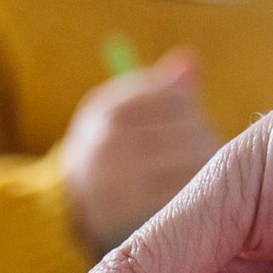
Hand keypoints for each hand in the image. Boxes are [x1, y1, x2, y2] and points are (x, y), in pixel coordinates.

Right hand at [63, 50, 221, 254]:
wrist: (66, 209)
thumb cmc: (105, 151)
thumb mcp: (120, 112)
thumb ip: (158, 88)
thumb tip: (192, 61)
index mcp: (108, 109)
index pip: (175, 98)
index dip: (191, 110)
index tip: (191, 122)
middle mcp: (110, 139)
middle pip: (189, 130)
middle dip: (205, 138)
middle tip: (207, 150)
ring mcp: (120, 177)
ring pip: (193, 161)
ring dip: (207, 165)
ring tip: (202, 169)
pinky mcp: (134, 211)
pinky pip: (186, 193)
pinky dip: (197, 191)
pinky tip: (194, 194)